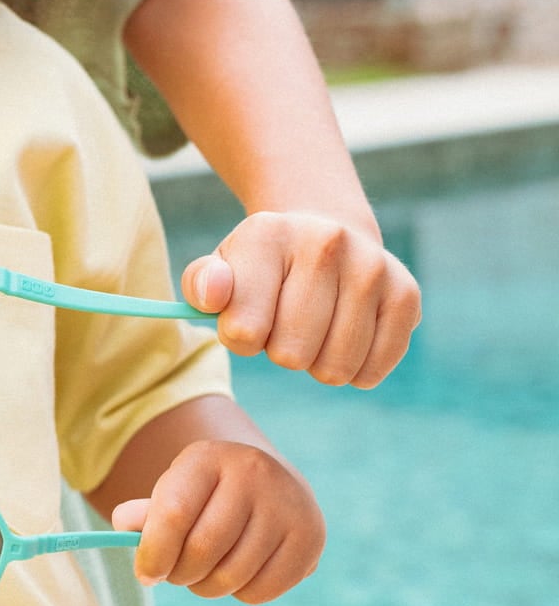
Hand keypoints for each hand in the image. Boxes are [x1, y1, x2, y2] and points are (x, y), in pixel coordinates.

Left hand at [110, 439, 323, 604]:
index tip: (145, 574)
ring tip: (205, 573)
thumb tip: (125, 525)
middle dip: (179, 573)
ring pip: (232, 575)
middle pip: (203, 549)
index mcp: (208, 457)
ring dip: (207, 587)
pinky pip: (262, 591)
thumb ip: (145, 513)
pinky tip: (239, 572)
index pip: (173, 514)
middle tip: (175, 574)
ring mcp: (288, 504)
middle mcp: (253, 473)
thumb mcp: (173, 492)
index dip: (153, 553)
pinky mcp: (311, 538)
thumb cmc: (206, 496)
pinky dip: (241, 593)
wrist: (269, 485)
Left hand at [181, 211, 420, 388]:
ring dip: (316, 362)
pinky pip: (372, 369)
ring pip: (334, 368)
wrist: (325, 238)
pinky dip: (354, 371)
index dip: (239, 338)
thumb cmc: (259, 269)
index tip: (245, 317)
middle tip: (283, 323)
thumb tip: (214, 294)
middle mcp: (327, 242)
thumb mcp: (219, 270)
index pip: (244, 330)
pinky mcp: (406, 295)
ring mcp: (372, 267)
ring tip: (313, 328)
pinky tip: (343, 339)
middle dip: (278, 351)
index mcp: (268, 234)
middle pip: (290, 354)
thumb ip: (200, 285)